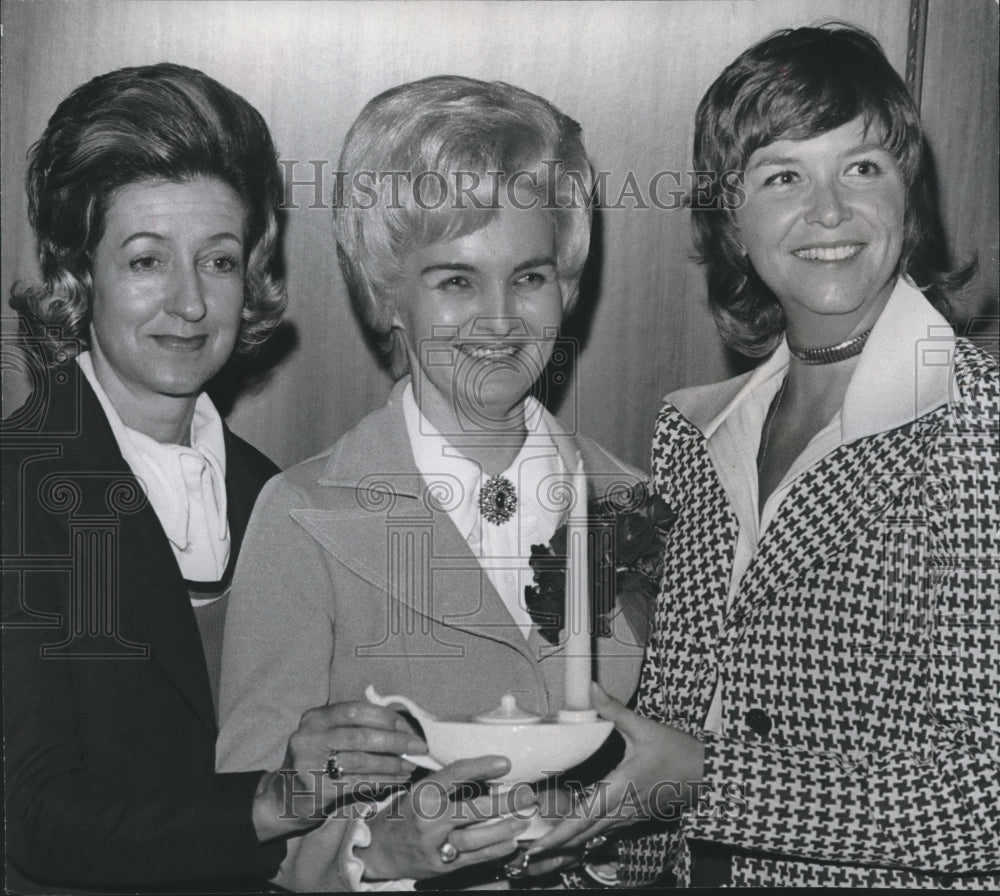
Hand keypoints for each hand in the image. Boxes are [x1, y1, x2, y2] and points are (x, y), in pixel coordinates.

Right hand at [253, 700, 426, 839]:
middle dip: (395, 741)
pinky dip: (383, 780)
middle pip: (361, 735)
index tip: (408, 728)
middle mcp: (309, 737)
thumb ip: (355, 726)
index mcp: (315, 718)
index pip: (356, 710)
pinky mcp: (316, 789)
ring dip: (392, 763)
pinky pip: (358, 782)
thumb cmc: (317, 762)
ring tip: (410, 766)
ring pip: (361, 760)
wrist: (283, 797)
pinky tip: (398, 780)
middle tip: (418, 748)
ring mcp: (310, 763)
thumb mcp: (328, 736)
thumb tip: (401, 726)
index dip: (386, 718)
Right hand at [361, 756, 537, 880]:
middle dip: (506, 801)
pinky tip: (510, 843)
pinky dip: (494, 850)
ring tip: (524, 819)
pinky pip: (473, 857)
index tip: (506, 762)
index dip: (482, 766)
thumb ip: (448, 785)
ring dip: (505, 828)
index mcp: (424, 792)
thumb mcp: (420, 791)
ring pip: (476, 836)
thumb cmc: (406, 814)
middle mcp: (429, 818)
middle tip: (528, 794)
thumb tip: (487, 773)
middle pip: (474, 808)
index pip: (456, 774)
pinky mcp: (440, 864)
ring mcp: (434, 843)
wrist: (378, 848)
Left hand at [527, 683, 703, 856]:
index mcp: (621, 788)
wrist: (707, 773)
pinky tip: (573, 832)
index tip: (538, 845)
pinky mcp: (635, 817)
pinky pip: (606, 830)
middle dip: (556, 843)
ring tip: (544, 845)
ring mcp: (630, 816)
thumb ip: (614, 710)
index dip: (559, 834)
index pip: (584, 817)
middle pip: (584, 833)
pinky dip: (586, 834)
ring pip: (594, 834)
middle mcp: (623, 808)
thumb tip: (592, 690)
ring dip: (569, 841)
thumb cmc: (678, 752)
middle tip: (530, 850)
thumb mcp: (644, 727)